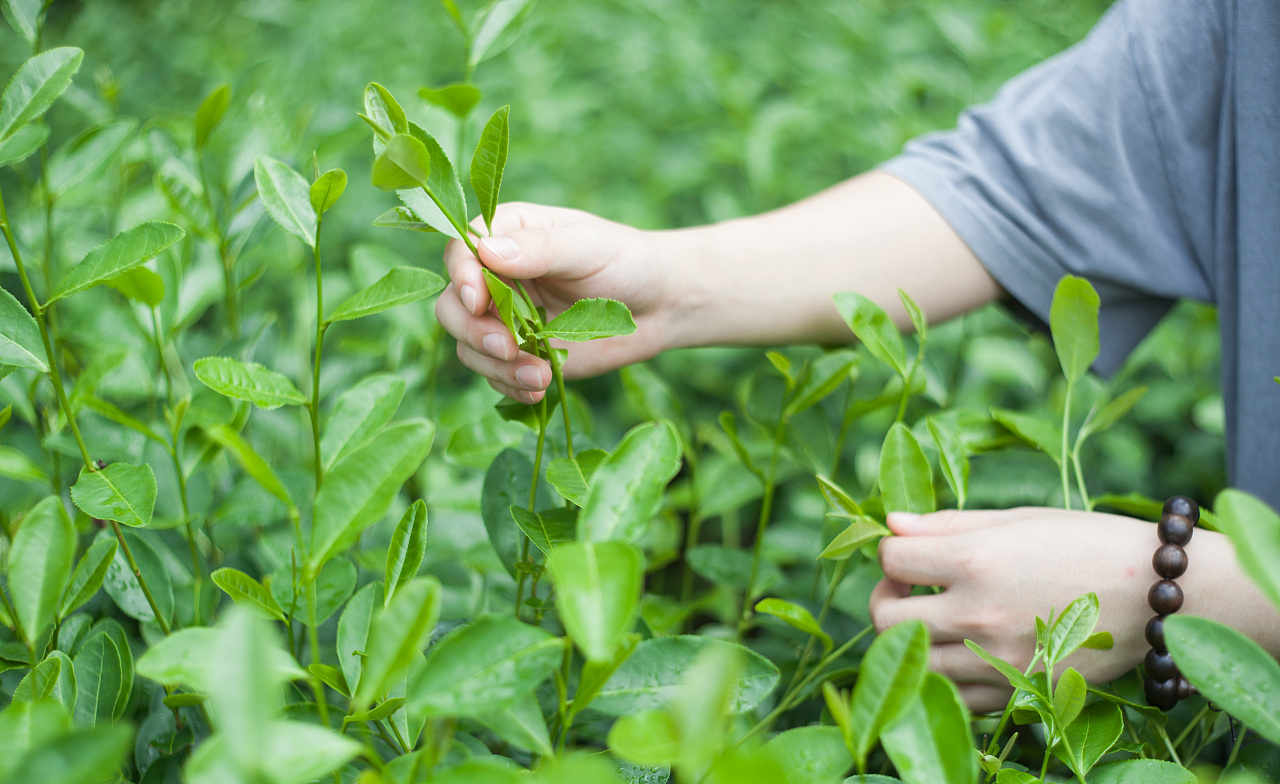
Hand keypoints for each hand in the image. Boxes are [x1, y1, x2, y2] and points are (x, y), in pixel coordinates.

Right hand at [436, 202, 678, 402]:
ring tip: (539, 376)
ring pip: (469, 346)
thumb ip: (540, 249)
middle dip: (472, 331)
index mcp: (508, 235)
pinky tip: (539, 388)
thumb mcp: (587, 246)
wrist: (659, 305)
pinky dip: (511, 385)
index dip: (462, 277)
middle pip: (453, 306)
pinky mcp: (520, 354)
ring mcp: (505, 319)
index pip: (461, 251)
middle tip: (507, 348)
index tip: (478, 302)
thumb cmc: (626, 261)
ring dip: (496, 366)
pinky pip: (495, 374)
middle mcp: (497, 277)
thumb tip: (487, 251)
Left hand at [869, 508, 1156, 712]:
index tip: (907, 550)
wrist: (1160, 593)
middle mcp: (979, 614)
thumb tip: (890, 523)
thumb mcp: (1017, 519)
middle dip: (886, 598)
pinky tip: (961, 650)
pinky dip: (945, 675)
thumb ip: (947, 525)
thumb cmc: (1087, 542)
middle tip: (908, 587)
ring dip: (910, 640)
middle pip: (886, 619)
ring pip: (915, 664)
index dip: (891, 550)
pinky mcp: (1019, 693)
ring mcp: (998, 660)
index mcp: (976, 560)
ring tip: (933, 618)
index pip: (892, 559)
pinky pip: (955, 696)